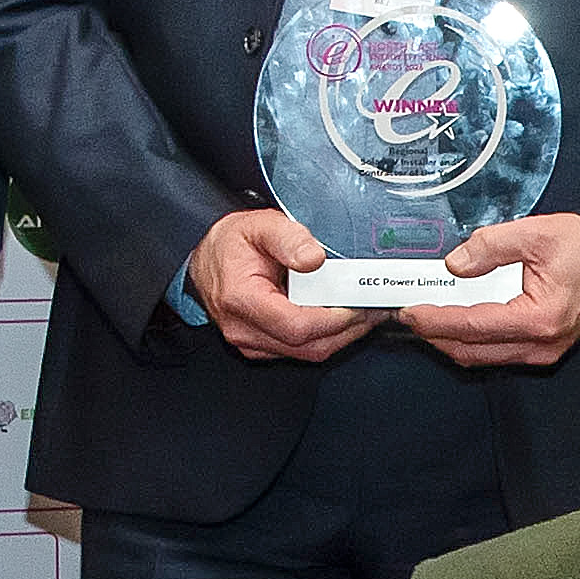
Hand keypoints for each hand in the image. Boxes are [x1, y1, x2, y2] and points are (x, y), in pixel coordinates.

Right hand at [186, 207, 371, 362]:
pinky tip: (340, 318)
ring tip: (363, 311)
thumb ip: (289, 238)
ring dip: (341, 335)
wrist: (206, 258)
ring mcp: (251, 343)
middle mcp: (244, 329)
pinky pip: (301, 350)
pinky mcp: (261, 347)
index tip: (358, 305)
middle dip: (348, 330)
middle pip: (308, 346)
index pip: (297, 326)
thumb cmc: (230, 243)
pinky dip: (326, 337)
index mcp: (241, 300)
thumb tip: (314, 258)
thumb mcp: (260, 225)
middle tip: (373, 308)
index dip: (335, 320)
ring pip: (308, 353)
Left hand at [409, 211, 579, 369]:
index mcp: (539, 319)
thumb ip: (490, 246)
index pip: (471, 326)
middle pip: (471, 351)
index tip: (408, 311)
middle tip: (411, 314)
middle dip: (436, 335)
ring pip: (482, 356)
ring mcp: (544, 351)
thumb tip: (455, 264)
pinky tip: (459, 321)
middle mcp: (541, 344)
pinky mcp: (544, 348)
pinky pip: (497, 352)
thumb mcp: (535, 233)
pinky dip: (472, 339)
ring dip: (452, 340)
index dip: (434, 319)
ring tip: (429, 316)